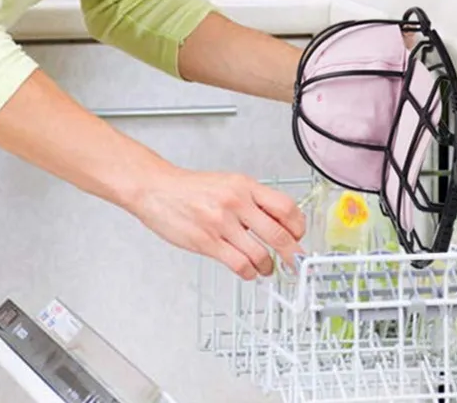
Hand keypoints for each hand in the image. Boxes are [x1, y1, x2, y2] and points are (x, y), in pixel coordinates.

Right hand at [131, 167, 305, 279]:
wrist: (158, 189)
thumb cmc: (192, 188)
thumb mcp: (229, 183)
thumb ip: (252, 199)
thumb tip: (278, 220)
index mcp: (245, 186)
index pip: (285, 207)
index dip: (298, 226)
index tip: (299, 236)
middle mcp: (237, 202)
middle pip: (278, 233)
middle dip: (292, 253)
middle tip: (296, 261)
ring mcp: (222, 223)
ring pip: (260, 254)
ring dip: (268, 267)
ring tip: (267, 268)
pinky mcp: (207, 242)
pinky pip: (238, 264)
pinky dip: (249, 272)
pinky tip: (249, 271)